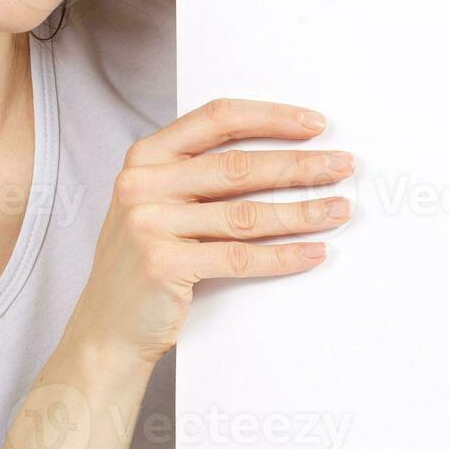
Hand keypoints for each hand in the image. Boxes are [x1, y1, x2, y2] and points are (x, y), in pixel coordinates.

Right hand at [63, 98, 352, 366]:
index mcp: (146, 157)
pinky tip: (313, 252)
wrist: (106, 330)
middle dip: (300, 166)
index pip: (218, 119)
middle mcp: (142, 184)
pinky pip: (239, 257)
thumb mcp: (160, 203)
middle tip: (342, 165)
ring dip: (302, 211)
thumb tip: (286, 156)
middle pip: (238, 166)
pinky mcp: (163, 264)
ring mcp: (148, 224)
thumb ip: (201, 175)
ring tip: (339, 209)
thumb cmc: (146, 261)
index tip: (315, 124)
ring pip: (245, 213)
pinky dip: (283, 256)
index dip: (271, 118)